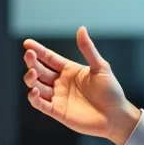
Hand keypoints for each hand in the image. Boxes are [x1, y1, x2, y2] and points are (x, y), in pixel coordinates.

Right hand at [22, 27, 141, 144]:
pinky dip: (34, 98)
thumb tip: (81, 28)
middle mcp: (61, 82)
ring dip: (31, 79)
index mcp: (69, 70)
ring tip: (32, 73)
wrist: (116, 116)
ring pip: (37, 86)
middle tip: (28, 55)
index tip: (27, 43)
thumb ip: (88, 49)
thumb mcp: (100, 67)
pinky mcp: (57, 111)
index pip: (49, 58)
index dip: (38, 50)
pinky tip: (33, 91)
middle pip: (40, 70)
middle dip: (32, 62)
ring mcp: (58, 97)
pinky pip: (40, 104)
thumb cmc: (111, 91)